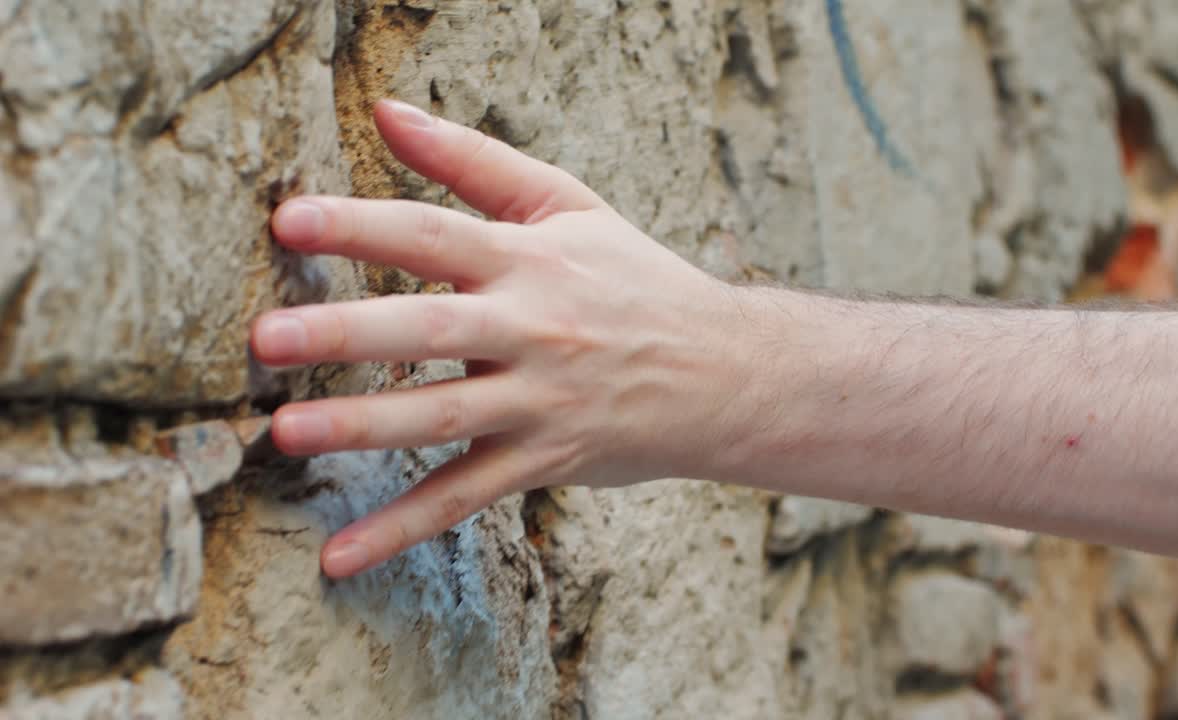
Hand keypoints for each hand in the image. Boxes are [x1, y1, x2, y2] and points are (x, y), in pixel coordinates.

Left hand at [251, 100, 755, 577]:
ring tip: (286, 433)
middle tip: (267, 340)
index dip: (363, 226)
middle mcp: (533, 329)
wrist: (723, 370)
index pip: (436, 235)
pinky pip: (464, 496)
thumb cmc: (635, 279)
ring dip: (363, 426)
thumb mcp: (568, 205)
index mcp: (531, 260)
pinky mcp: (542, 459)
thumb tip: (388, 113)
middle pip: (431, 328)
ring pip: (442, 416)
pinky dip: (402, 528)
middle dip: (347, 333)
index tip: (289, 223)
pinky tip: (339, 557)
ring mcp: (538, 401)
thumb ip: (475, 160)